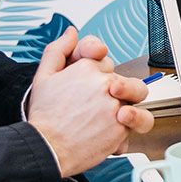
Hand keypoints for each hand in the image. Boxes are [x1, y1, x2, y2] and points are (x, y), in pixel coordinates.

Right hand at [25, 28, 153, 174]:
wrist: (46, 148)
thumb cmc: (45, 117)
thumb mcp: (43, 76)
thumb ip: (58, 50)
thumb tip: (71, 33)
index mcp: (88, 68)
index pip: (107, 64)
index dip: (101, 75)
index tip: (94, 87)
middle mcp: (105, 84)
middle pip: (126, 79)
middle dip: (121, 89)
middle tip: (108, 101)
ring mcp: (115, 105)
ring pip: (137, 99)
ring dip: (132, 106)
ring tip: (120, 115)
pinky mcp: (122, 127)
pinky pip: (134, 124)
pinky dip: (124, 131)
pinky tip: (109, 134)